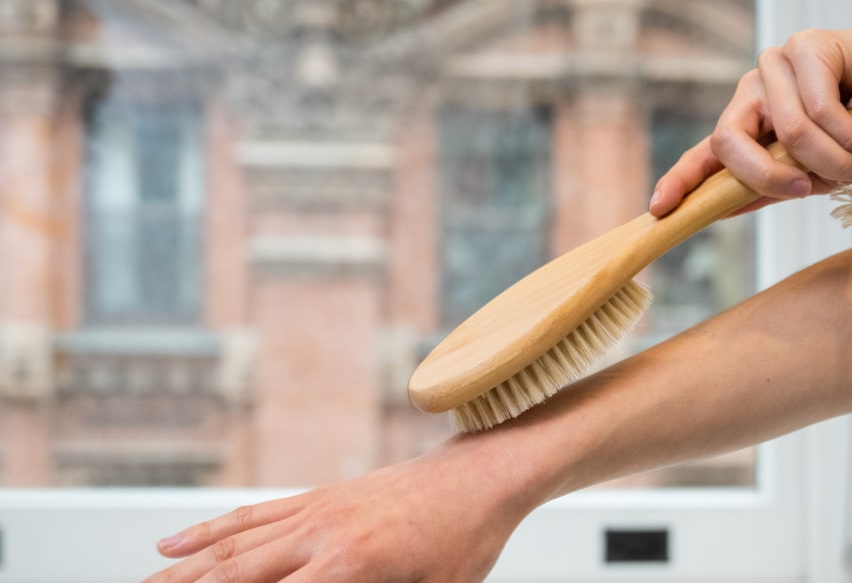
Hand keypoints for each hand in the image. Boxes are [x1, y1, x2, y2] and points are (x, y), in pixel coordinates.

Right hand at [145, 436, 539, 582]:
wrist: (485, 473)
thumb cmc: (469, 542)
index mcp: (351, 568)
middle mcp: (322, 536)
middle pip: (230, 576)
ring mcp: (316, 511)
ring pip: (230, 546)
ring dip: (178, 571)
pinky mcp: (320, 497)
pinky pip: (253, 517)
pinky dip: (208, 532)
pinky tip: (173, 545)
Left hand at [649, 13, 851, 216]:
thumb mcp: (817, 172)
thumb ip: (776, 185)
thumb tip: (727, 209)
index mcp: (749, 123)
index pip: (706, 152)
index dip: (681, 180)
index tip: (659, 208)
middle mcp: (754, 91)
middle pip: (730, 142)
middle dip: (769, 178)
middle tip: (808, 192)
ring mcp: (777, 65)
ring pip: (786, 133)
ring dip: (832, 163)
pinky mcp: (807, 47)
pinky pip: (818, 110)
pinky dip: (850, 137)